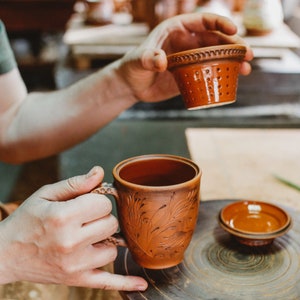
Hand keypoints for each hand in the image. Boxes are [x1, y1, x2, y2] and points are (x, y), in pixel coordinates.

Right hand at [0, 166, 147, 290]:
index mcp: (63, 217)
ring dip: (105, 239)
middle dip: (102, 217)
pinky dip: (125, 282)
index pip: (104, 204)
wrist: (5, 254)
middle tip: (86, 218)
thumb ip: (75, 183)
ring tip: (87, 236)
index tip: (88, 202)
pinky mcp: (77, 279)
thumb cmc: (26, 220)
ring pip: (113, 247)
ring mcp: (75, 264)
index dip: (98, 200)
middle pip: (111, 223)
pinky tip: (142, 283)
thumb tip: (100, 172)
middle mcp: (71, 242)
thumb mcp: (46, 195)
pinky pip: (108, 282)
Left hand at [118, 12, 252, 102]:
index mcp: (176, 29)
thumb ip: (148, 59)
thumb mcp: (138, 61)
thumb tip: (161, 61)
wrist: (131, 86)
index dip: (219, 23)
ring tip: (247, 68)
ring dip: (233, 60)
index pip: (202, 21)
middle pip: (215, 39)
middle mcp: (186, 42)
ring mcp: (190, 59)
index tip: (233, 30)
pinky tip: (234, 79)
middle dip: (233, 45)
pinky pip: (209, 71)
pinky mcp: (190, 74)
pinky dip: (222, 74)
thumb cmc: (132, 68)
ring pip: (216, 55)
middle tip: (248, 54)